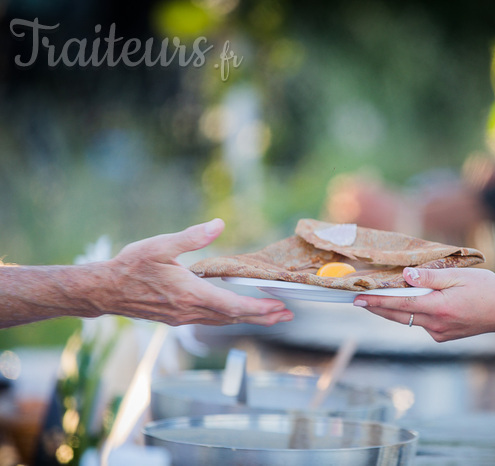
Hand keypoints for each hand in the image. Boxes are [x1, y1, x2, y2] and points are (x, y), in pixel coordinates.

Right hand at [97, 219, 293, 325]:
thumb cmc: (131, 266)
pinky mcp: (177, 318)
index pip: (234, 305)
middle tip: (285, 315)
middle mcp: (190, 310)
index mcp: (191, 294)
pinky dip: (229, 317)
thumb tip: (218, 224)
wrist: (105, 290)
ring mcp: (183, 317)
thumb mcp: (161, 246)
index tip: (279, 308)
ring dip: (248, 319)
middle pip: (234, 317)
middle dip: (262, 317)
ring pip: (223, 321)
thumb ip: (192, 237)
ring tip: (269, 317)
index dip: (259, 308)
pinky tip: (234, 313)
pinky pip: (211, 319)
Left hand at [354, 267, 494, 341]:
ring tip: (376, 299)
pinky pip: (421, 324)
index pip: (399, 304)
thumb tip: (405, 275)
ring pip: (408, 320)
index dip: (376, 302)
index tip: (358, 299)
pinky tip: (410, 303)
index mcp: (438, 307)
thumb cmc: (486, 289)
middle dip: (377, 308)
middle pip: (398, 315)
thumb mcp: (460, 276)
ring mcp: (439, 333)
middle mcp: (436, 324)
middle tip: (357, 300)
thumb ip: (430, 277)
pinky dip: (412, 314)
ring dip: (393, 310)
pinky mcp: (444, 337)